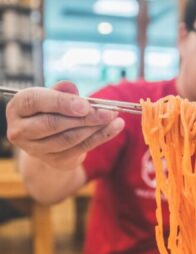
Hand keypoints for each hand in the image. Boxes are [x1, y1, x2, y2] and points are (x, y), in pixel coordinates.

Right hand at [6, 81, 124, 169]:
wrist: (47, 139)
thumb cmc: (50, 111)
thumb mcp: (52, 97)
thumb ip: (61, 92)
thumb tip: (72, 88)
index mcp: (18, 107)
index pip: (37, 101)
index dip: (63, 103)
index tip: (86, 105)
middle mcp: (21, 130)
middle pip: (55, 124)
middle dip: (85, 117)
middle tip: (109, 111)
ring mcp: (36, 149)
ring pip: (70, 139)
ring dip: (96, 128)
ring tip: (114, 118)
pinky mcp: (55, 161)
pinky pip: (81, 149)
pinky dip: (100, 138)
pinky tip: (115, 127)